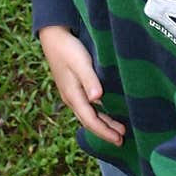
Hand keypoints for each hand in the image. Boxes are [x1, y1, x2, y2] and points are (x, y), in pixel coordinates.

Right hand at [38, 26, 124, 146]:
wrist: (53, 35)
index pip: (90, 120)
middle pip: (89, 121)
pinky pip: (88, 106)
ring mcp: (72, 93)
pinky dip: (100, 113)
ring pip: (89, 114)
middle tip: (122, 140)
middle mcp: (72, 98)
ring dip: (103, 123)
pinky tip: (109, 112)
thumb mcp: (80, 62)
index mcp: (73, 95)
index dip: (104, 131)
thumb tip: (97, 99)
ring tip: (119, 130)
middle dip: (105, 132)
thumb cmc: (68, 48)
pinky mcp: (75, 87)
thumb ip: (89, 80)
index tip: (119, 139)